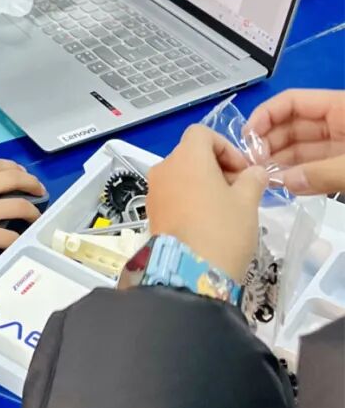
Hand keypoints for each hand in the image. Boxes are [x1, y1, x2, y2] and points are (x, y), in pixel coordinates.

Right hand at [0, 159, 45, 280]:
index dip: (12, 166)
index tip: (20, 172)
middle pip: (12, 178)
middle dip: (30, 182)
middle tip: (38, 189)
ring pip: (19, 205)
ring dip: (33, 210)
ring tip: (37, 215)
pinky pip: (11, 236)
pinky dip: (20, 238)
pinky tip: (23, 240)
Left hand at [147, 125, 266, 281]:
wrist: (191, 273)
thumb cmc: (223, 230)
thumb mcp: (247, 202)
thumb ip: (253, 179)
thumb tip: (255, 172)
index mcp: (186, 157)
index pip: (202, 133)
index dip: (226, 146)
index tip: (242, 170)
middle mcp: (164, 167)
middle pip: (191, 154)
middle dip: (217, 167)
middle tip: (239, 191)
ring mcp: (154, 190)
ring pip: (181, 175)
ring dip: (204, 183)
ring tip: (226, 209)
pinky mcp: (151, 212)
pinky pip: (172, 194)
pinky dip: (189, 198)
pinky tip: (207, 221)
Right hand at [246, 89, 344, 195]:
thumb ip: (324, 172)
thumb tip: (286, 182)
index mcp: (341, 108)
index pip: (292, 101)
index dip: (265, 115)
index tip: (248, 137)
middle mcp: (338, 124)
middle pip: (292, 126)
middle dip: (268, 143)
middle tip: (251, 164)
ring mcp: (342, 147)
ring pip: (301, 149)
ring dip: (279, 162)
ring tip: (261, 177)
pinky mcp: (344, 169)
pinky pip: (316, 168)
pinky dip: (298, 175)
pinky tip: (282, 184)